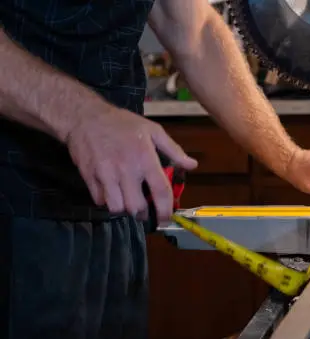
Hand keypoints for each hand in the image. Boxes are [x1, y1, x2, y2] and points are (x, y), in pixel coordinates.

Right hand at [65, 106, 197, 220]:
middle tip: (144, 208)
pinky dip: (107, 201)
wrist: (84, 117)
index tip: (166, 218)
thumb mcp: (153, 130)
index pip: (160, 191)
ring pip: (117, 208)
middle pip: (136, 207)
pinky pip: (100, 201)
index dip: (165, 210)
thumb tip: (192, 165)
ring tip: (127, 200)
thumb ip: (173, 150)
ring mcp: (105, 175)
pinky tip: (112, 191)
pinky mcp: (89, 178)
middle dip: (142, 212)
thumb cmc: (122, 123)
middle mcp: (126, 170)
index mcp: (145, 158)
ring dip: (124, 208)